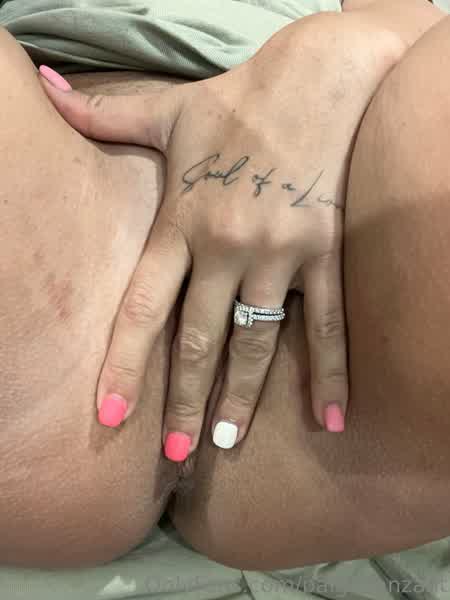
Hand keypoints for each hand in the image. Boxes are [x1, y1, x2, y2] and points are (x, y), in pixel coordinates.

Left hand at [39, 12, 402, 460]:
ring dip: (241, 401)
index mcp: (182, 224)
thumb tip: (46, 85)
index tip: (111, 417)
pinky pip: (327, 324)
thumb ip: (104, 114)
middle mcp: (227, 248)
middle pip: (199, 341)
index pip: (144, 308)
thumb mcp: (167, 110)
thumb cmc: (237, 101)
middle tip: (172, 453)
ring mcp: (279, 255)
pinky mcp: (324, 254)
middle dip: (182, 400)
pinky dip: (330, 374)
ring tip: (225, 444)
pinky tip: (331, 420)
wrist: (317, 80)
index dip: (125, 365)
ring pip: (256, 345)